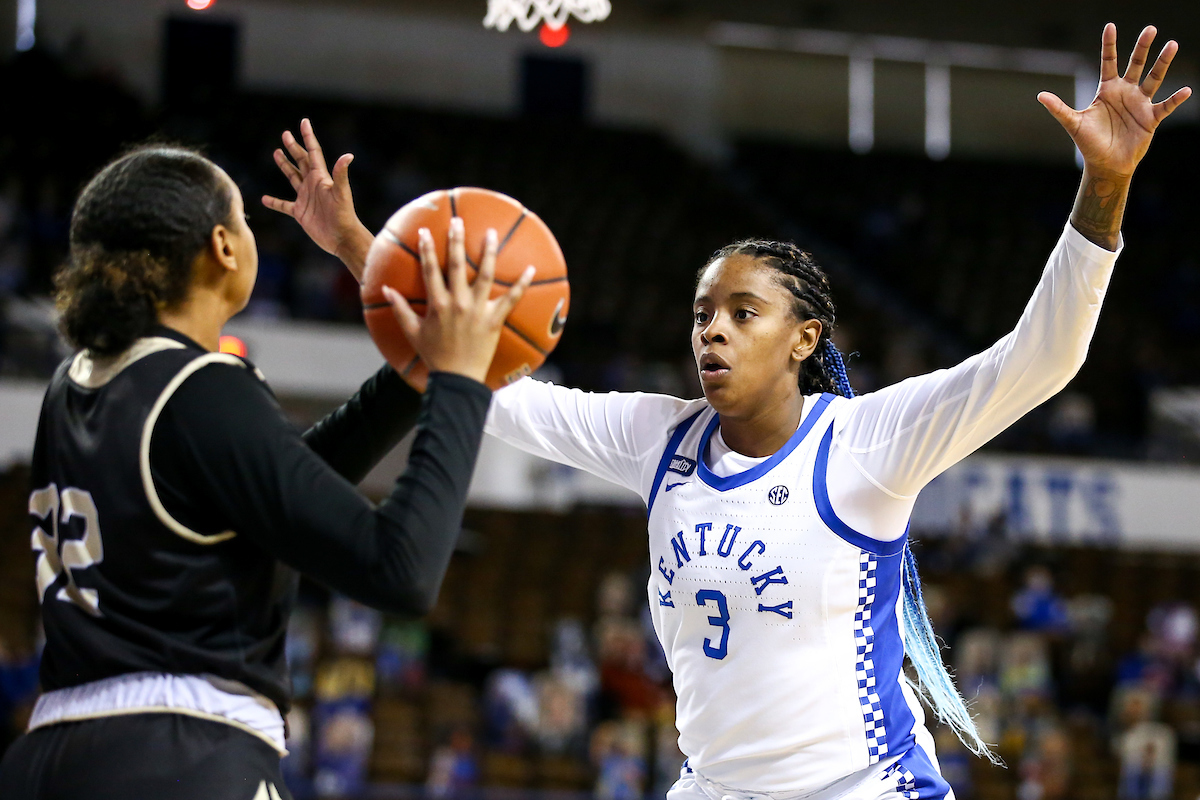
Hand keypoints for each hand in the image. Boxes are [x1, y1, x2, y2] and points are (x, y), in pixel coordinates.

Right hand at [262, 118, 373, 280]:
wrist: (341, 238)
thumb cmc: (344, 216)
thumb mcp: (341, 193)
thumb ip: (341, 174)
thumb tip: (348, 155)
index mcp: (321, 177)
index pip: (313, 152)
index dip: (308, 137)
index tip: (304, 121)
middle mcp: (313, 185)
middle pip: (300, 161)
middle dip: (293, 147)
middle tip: (285, 134)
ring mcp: (306, 198)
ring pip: (292, 177)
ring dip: (285, 166)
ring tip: (276, 153)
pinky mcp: (300, 212)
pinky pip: (284, 205)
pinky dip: (274, 202)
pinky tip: (265, 199)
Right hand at [383, 217, 535, 384]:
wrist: (457, 378)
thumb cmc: (434, 356)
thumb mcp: (412, 332)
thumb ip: (400, 309)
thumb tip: (386, 289)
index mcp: (437, 304)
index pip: (430, 270)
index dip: (426, 249)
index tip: (424, 231)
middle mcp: (457, 302)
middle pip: (456, 264)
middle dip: (456, 240)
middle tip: (458, 220)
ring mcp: (478, 310)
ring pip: (484, 274)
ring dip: (488, 252)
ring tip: (492, 233)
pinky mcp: (495, 319)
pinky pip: (512, 298)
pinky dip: (522, 283)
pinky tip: (530, 268)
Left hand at [1038, 24, 1190, 178]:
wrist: (1106, 164)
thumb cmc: (1089, 143)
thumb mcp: (1073, 124)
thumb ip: (1059, 109)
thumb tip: (1040, 96)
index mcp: (1107, 90)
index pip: (1109, 62)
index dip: (1109, 45)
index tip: (1110, 26)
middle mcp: (1126, 92)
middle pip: (1136, 64)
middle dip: (1142, 47)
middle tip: (1150, 29)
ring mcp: (1140, 103)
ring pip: (1154, 77)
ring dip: (1163, 63)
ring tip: (1172, 44)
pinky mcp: (1151, 118)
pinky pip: (1166, 105)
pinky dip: (1176, 99)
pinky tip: (1186, 90)